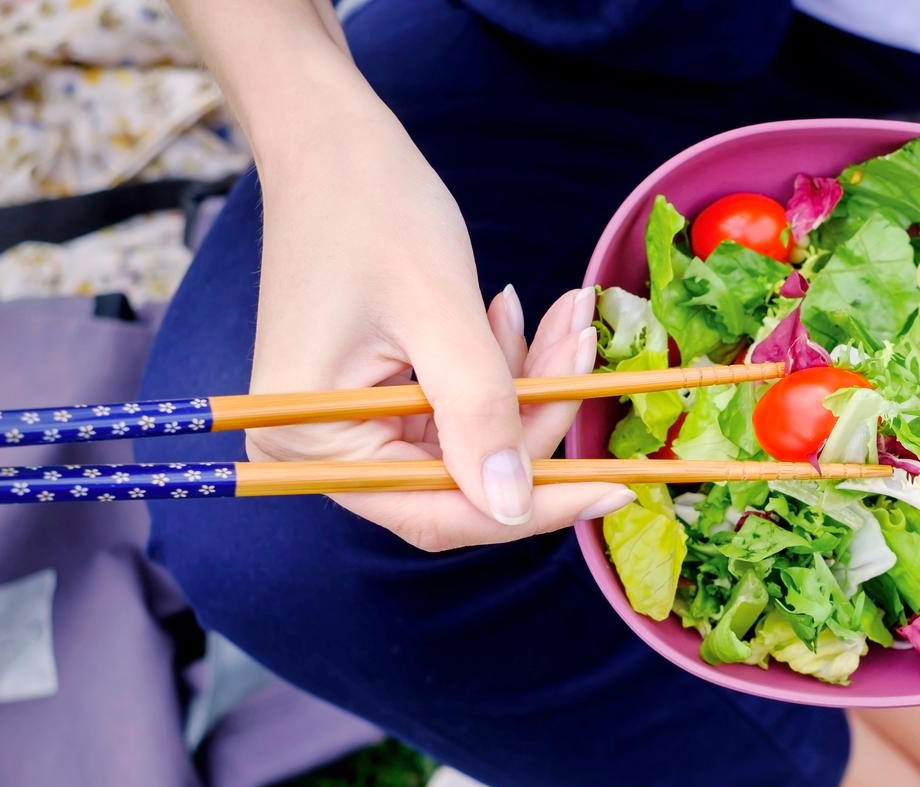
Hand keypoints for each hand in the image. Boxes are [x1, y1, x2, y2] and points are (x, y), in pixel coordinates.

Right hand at [245, 94, 633, 549]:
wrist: (332, 141)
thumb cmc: (371, 210)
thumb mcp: (440, 314)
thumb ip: (480, 414)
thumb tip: (513, 508)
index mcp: (309, 441)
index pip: (435, 511)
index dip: (528, 506)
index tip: (610, 490)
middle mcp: (320, 449)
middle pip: (460, 481)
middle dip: (535, 422)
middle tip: (588, 359)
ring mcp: (349, 424)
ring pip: (473, 442)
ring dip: (528, 386)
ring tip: (569, 323)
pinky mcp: (377, 397)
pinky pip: (461, 409)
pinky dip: (504, 369)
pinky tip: (525, 320)